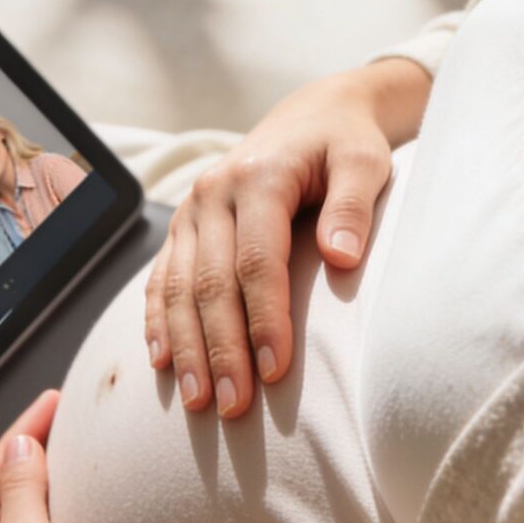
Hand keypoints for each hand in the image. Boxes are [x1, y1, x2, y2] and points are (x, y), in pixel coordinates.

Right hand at [144, 60, 429, 417]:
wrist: (312, 116)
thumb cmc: (344, 145)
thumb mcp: (365, 161)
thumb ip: (353, 205)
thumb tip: (342, 257)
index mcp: (259, 178)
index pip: (257, 261)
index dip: (264, 320)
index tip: (276, 372)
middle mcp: (213, 193)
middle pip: (211, 283)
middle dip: (220, 349)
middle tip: (232, 406)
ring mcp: (192, 209)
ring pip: (178, 286)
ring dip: (186, 347)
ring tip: (198, 400)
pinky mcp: (183, 224)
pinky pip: (160, 277)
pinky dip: (158, 321)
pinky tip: (162, 362)